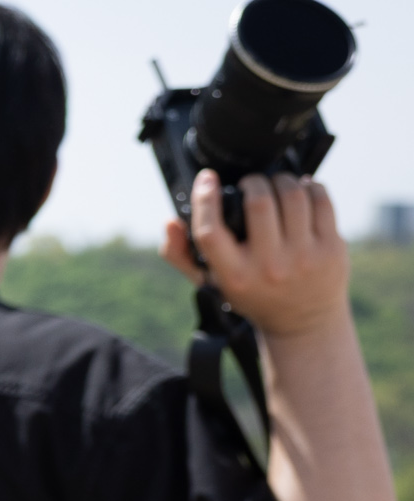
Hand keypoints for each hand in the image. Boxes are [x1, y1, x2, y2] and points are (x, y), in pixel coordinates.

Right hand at [165, 169, 349, 340]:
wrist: (304, 322)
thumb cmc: (252, 295)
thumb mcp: (211, 283)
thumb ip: (181, 254)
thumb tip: (169, 222)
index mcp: (234, 276)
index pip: (211, 231)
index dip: (205, 199)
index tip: (206, 178)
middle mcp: (269, 266)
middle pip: (259, 202)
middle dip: (253, 181)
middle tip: (250, 183)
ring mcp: (304, 256)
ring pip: (292, 195)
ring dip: (281, 180)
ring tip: (275, 184)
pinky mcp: (331, 247)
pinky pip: (321, 200)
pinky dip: (310, 186)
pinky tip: (301, 189)